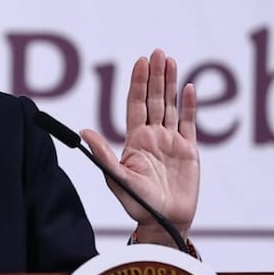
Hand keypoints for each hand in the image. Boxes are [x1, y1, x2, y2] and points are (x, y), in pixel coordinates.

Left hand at [82, 49, 198, 244]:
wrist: (165, 222)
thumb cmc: (138, 204)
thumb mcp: (118, 179)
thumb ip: (103, 154)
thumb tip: (83, 132)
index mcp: (135, 140)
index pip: (136, 104)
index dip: (138, 83)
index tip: (141, 61)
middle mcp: (153, 137)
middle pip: (154, 99)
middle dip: (156, 76)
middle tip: (158, 52)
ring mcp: (171, 142)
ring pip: (171, 106)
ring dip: (171, 84)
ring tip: (171, 61)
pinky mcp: (189, 150)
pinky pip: (190, 123)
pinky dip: (190, 106)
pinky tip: (189, 88)